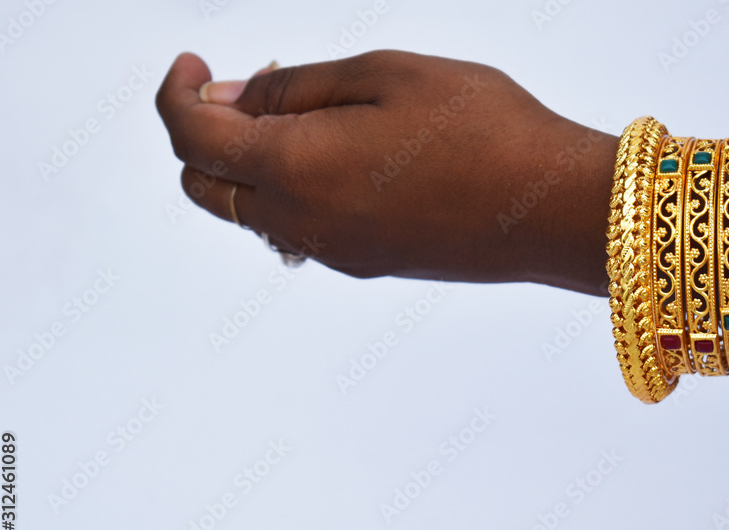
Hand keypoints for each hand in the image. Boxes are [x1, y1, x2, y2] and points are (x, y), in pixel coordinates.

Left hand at [156, 50, 615, 293]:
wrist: (552, 210)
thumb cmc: (483, 129)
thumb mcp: (383, 75)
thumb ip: (293, 89)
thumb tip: (230, 99)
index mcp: (295, 168)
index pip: (191, 138)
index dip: (176, 94)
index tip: (194, 67)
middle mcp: (301, 223)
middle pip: (206, 188)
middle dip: (204, 135)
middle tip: (253, 88)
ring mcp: (333, 253)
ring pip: (252, 213)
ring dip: (253, 165)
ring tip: (312, 116)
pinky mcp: (366, 265)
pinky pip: (298, 229)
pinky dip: (292, 191)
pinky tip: (343, 156)